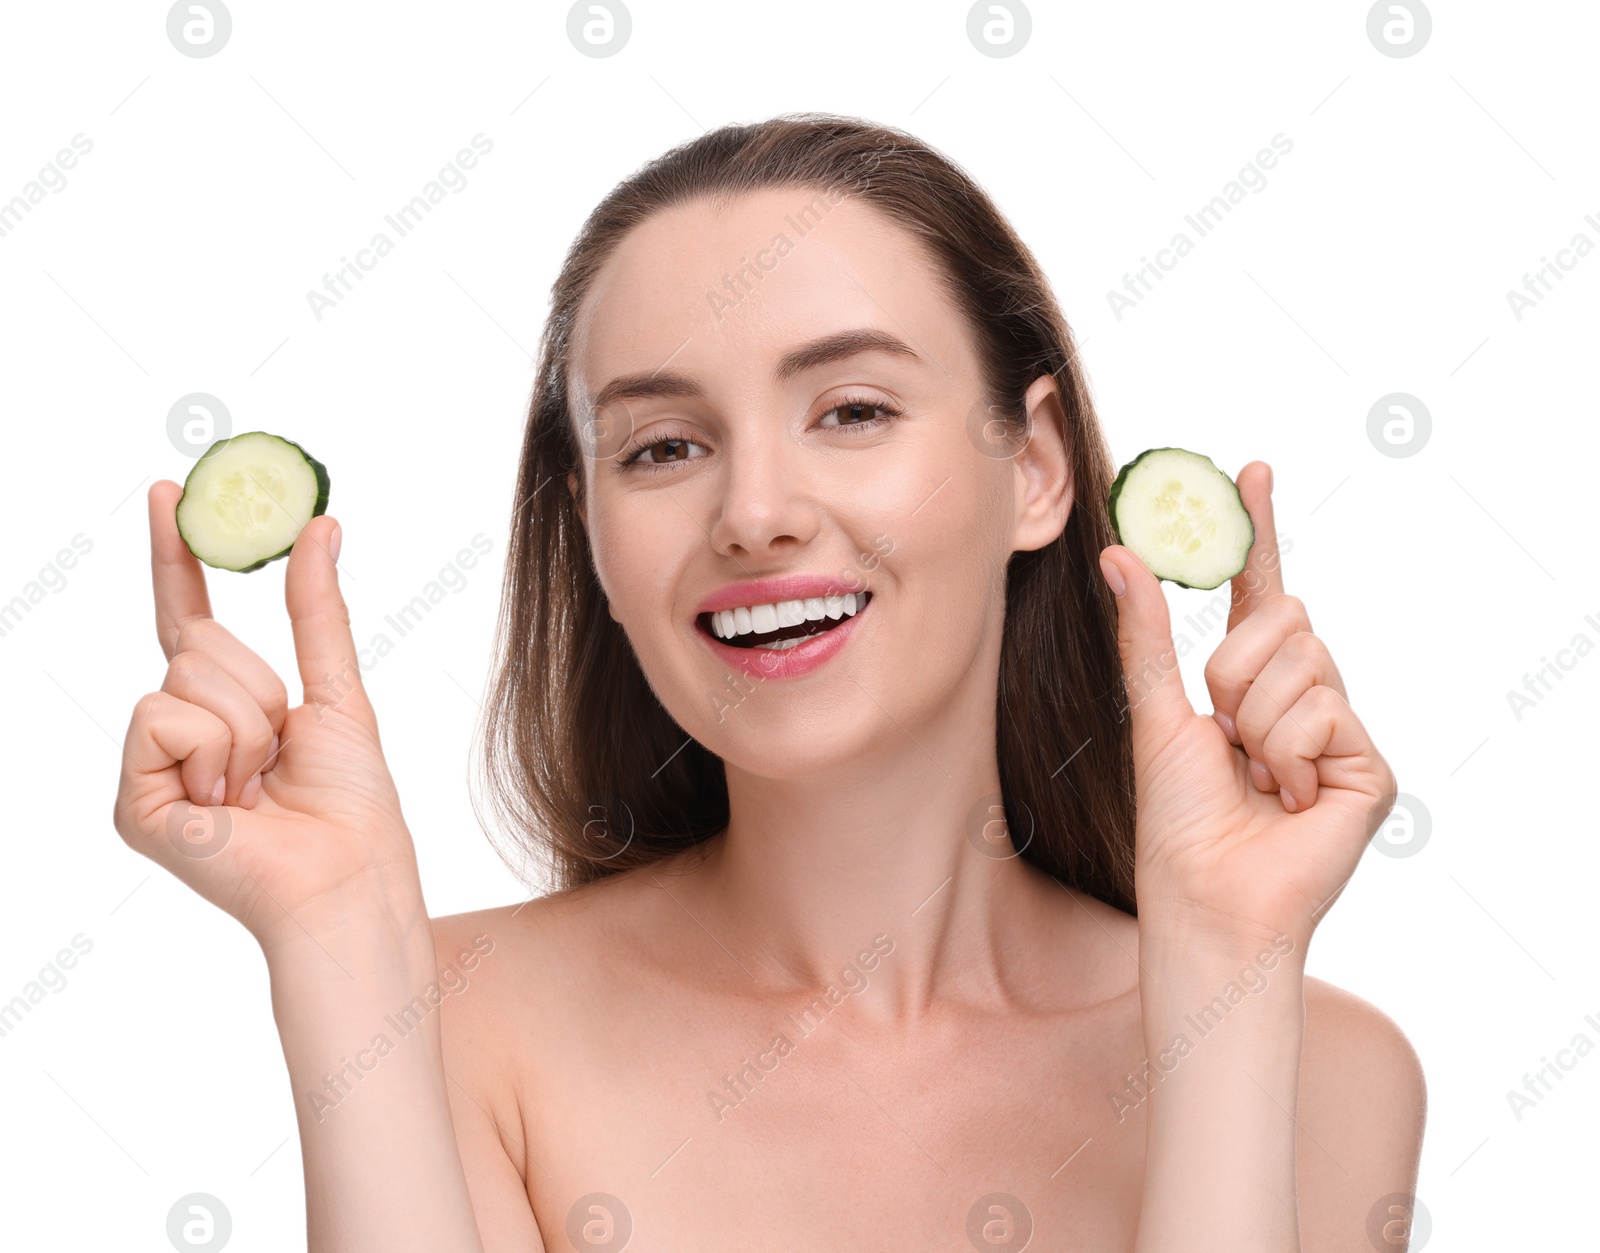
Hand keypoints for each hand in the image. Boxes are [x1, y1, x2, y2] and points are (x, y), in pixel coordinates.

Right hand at [112, 481, 425, 962]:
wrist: (348, 874)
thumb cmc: (351, 803)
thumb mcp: (338, 690)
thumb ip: (318, 610)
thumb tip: (319, 525)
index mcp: (227, 706)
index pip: (190, 616)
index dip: (176, 556)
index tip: (169, 490)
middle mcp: (180, 731)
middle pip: (200, 642)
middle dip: (259, 687)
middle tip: (280, 752)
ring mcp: (153, 766)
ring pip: (187, 676)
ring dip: (246, 724)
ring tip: (259, 785)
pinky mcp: (132, 801)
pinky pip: (160, 715)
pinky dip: (213, 749)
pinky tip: (228, 803)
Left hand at [1098, 462, 1396, 952]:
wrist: (1205, 896)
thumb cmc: (1176, 818)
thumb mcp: (1155, 710)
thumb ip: (1146, 631)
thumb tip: (1118, 551)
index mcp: (1248, 682)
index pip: (1259, 590)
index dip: (1258, 532)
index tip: (1254, 469)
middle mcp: (1301, 697)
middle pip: (1286, 619)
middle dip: (1236, 669)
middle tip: (1222, 731)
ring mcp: (1340, 730)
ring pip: (1308, 661)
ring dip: (1258, 719)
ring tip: (1254, 775)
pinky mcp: (1369, 769)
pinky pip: (1328, 712)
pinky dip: (1290, 753)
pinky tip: (1288, 798)